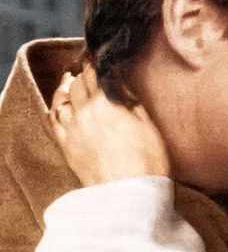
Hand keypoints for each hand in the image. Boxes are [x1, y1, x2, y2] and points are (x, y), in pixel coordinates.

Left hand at [50, 66, 170, 186]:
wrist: (128, 195)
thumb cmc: (146, 162)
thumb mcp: (148, 125)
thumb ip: (131, 100)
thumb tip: (120, 83)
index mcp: (107, 102)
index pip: (97, 73)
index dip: (97, 62)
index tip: (99, 56)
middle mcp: (85, 111)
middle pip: (79, 83)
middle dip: (84, 73)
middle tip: (89, 68)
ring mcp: (73, 129)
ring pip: (64, 99)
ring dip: (69, 87)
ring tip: (72, 79)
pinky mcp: (68, 146)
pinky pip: (55, 120)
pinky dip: (57, 107)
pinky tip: (60, 104)